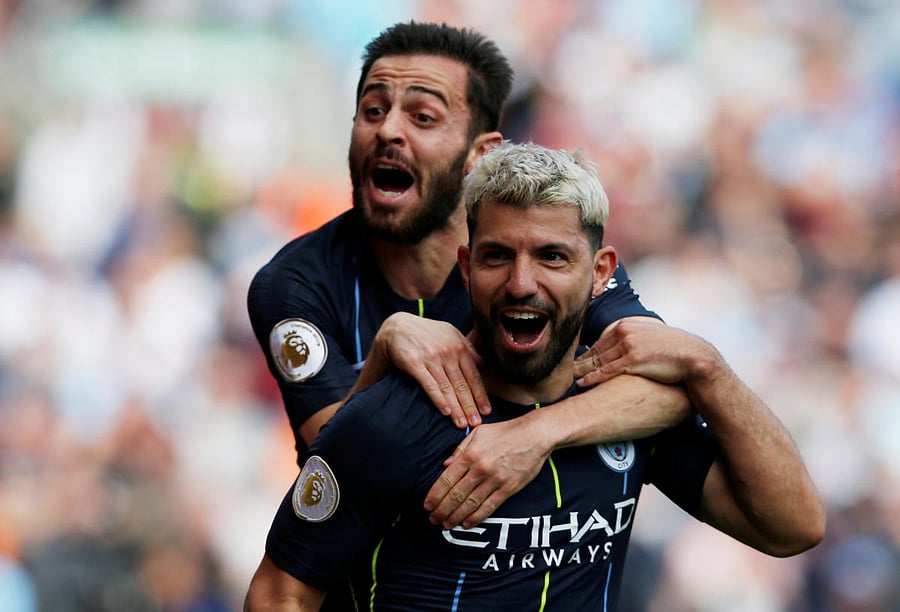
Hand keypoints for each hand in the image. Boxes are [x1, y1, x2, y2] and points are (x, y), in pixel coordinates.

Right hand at [375, 313, 489, 427]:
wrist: (397, 327)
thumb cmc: (427, 332)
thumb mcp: (451, 334)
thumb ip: (468, 349)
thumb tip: (484, 365)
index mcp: (459, 346)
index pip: (473, 376)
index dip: (480, 395)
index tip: (486, 411)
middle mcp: (447, 353)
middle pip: (462, 384)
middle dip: (470, 406)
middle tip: (476, 423)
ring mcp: (431, 358)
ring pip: (447, 388)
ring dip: (456, 408)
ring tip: (462, 424)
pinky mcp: (415, 364)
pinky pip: (429, 384)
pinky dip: (438, 399)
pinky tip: (446, 412)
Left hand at [423, 417, 549, 528]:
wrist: (535, 435)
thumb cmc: (505, 432)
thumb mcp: (479, 432)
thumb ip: (460, 448)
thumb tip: (445, 464)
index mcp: (470, 454)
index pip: (447, 479)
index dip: (435, 495)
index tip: (427, 505)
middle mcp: (480, 469)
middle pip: (456, 494)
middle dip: (442, 510)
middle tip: (433, 519)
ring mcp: (494, 480)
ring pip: (470, 504)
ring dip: (455, 516)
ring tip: (446, 525)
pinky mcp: (508, 489)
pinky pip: (489, 507)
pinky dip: (476, 517)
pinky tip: (466, 524)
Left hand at [574, 318, 715, 387]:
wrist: (693, 355)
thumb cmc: (674, 349)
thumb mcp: (649, 338)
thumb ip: (632, 341)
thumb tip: (621, 352)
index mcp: (626, 325)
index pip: (600, 342)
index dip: (585, 354)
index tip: (574, 363)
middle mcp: (624, 332)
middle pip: (595, 351)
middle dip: (579, 362)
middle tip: (563, 372)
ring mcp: (627, 346)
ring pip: (597, 361)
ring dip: (581, 371)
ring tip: (568, 380)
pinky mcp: (632, 360)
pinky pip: (606, 371)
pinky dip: (591, 378)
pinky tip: (581, 383)